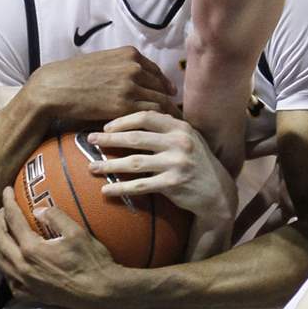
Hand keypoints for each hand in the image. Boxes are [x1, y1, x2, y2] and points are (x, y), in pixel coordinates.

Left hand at [0, 187, 130, 308]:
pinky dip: (6, 268)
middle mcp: (22, 267)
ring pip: (0, 261)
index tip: (6, 191)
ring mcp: (25, 284)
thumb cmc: (92, 262)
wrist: (100, 293)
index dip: (7, 203)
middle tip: (3, 211)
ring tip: (1, 233)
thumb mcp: (77, 233)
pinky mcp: (32, 295)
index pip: (13, 220)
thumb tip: (38, 210)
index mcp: (32, 249)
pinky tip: (11, 264)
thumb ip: (55, 217)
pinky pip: (10, 281)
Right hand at [27, 47, 178, 125]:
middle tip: (177, 117)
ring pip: (160, 103)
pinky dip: (155, 124)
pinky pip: (149, 115)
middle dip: (170, 102)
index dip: (165, 86)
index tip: (170, 96)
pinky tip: (158, 133)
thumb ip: (122, 66)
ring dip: (167, 116)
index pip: (157, 72)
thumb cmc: (73, 75)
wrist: (55, 87)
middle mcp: (134, 67)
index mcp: (130, 54)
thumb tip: (136, 80)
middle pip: (162, 88)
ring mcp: (130, 86)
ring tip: (172, 128)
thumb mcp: (102, 61)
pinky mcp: (123, 105)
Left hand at [87, 112, 236, 227]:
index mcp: (180, 127)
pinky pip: (141, 186)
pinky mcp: (173, 184)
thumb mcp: (187, 139)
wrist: (217, 192)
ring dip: (109, 165)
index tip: (106, 126)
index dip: (123, 120)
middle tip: (90, 140)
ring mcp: (177, 163)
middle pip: (136, 138)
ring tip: (91, 167)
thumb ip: (166, 128)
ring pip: (135, 162)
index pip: (147, 116)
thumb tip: (134, 118)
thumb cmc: (196, 162)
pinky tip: (106, 190)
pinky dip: (121, 187)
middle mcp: (179, 142)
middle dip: (109, 139)